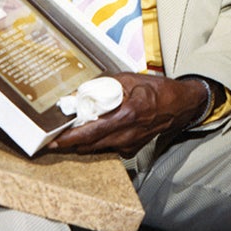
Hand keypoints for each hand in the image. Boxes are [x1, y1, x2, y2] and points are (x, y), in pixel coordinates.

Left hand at [49, 72, 208, 157]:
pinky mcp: (131, 150)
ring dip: (81, 143)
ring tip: (68, 134)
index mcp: (127, 114)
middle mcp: (127, 134)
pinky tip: (93, 132)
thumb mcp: (127, 79)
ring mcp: (129, 145)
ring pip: (96, 149)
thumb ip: (102, 85)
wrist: (178, 105)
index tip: (52, 140)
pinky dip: (97, 142)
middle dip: (69, 143)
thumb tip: (77, 93)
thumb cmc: (154, 88)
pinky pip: (107, 148)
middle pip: (89, 145)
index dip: (69, 139)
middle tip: (52, 139)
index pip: (91, 132)